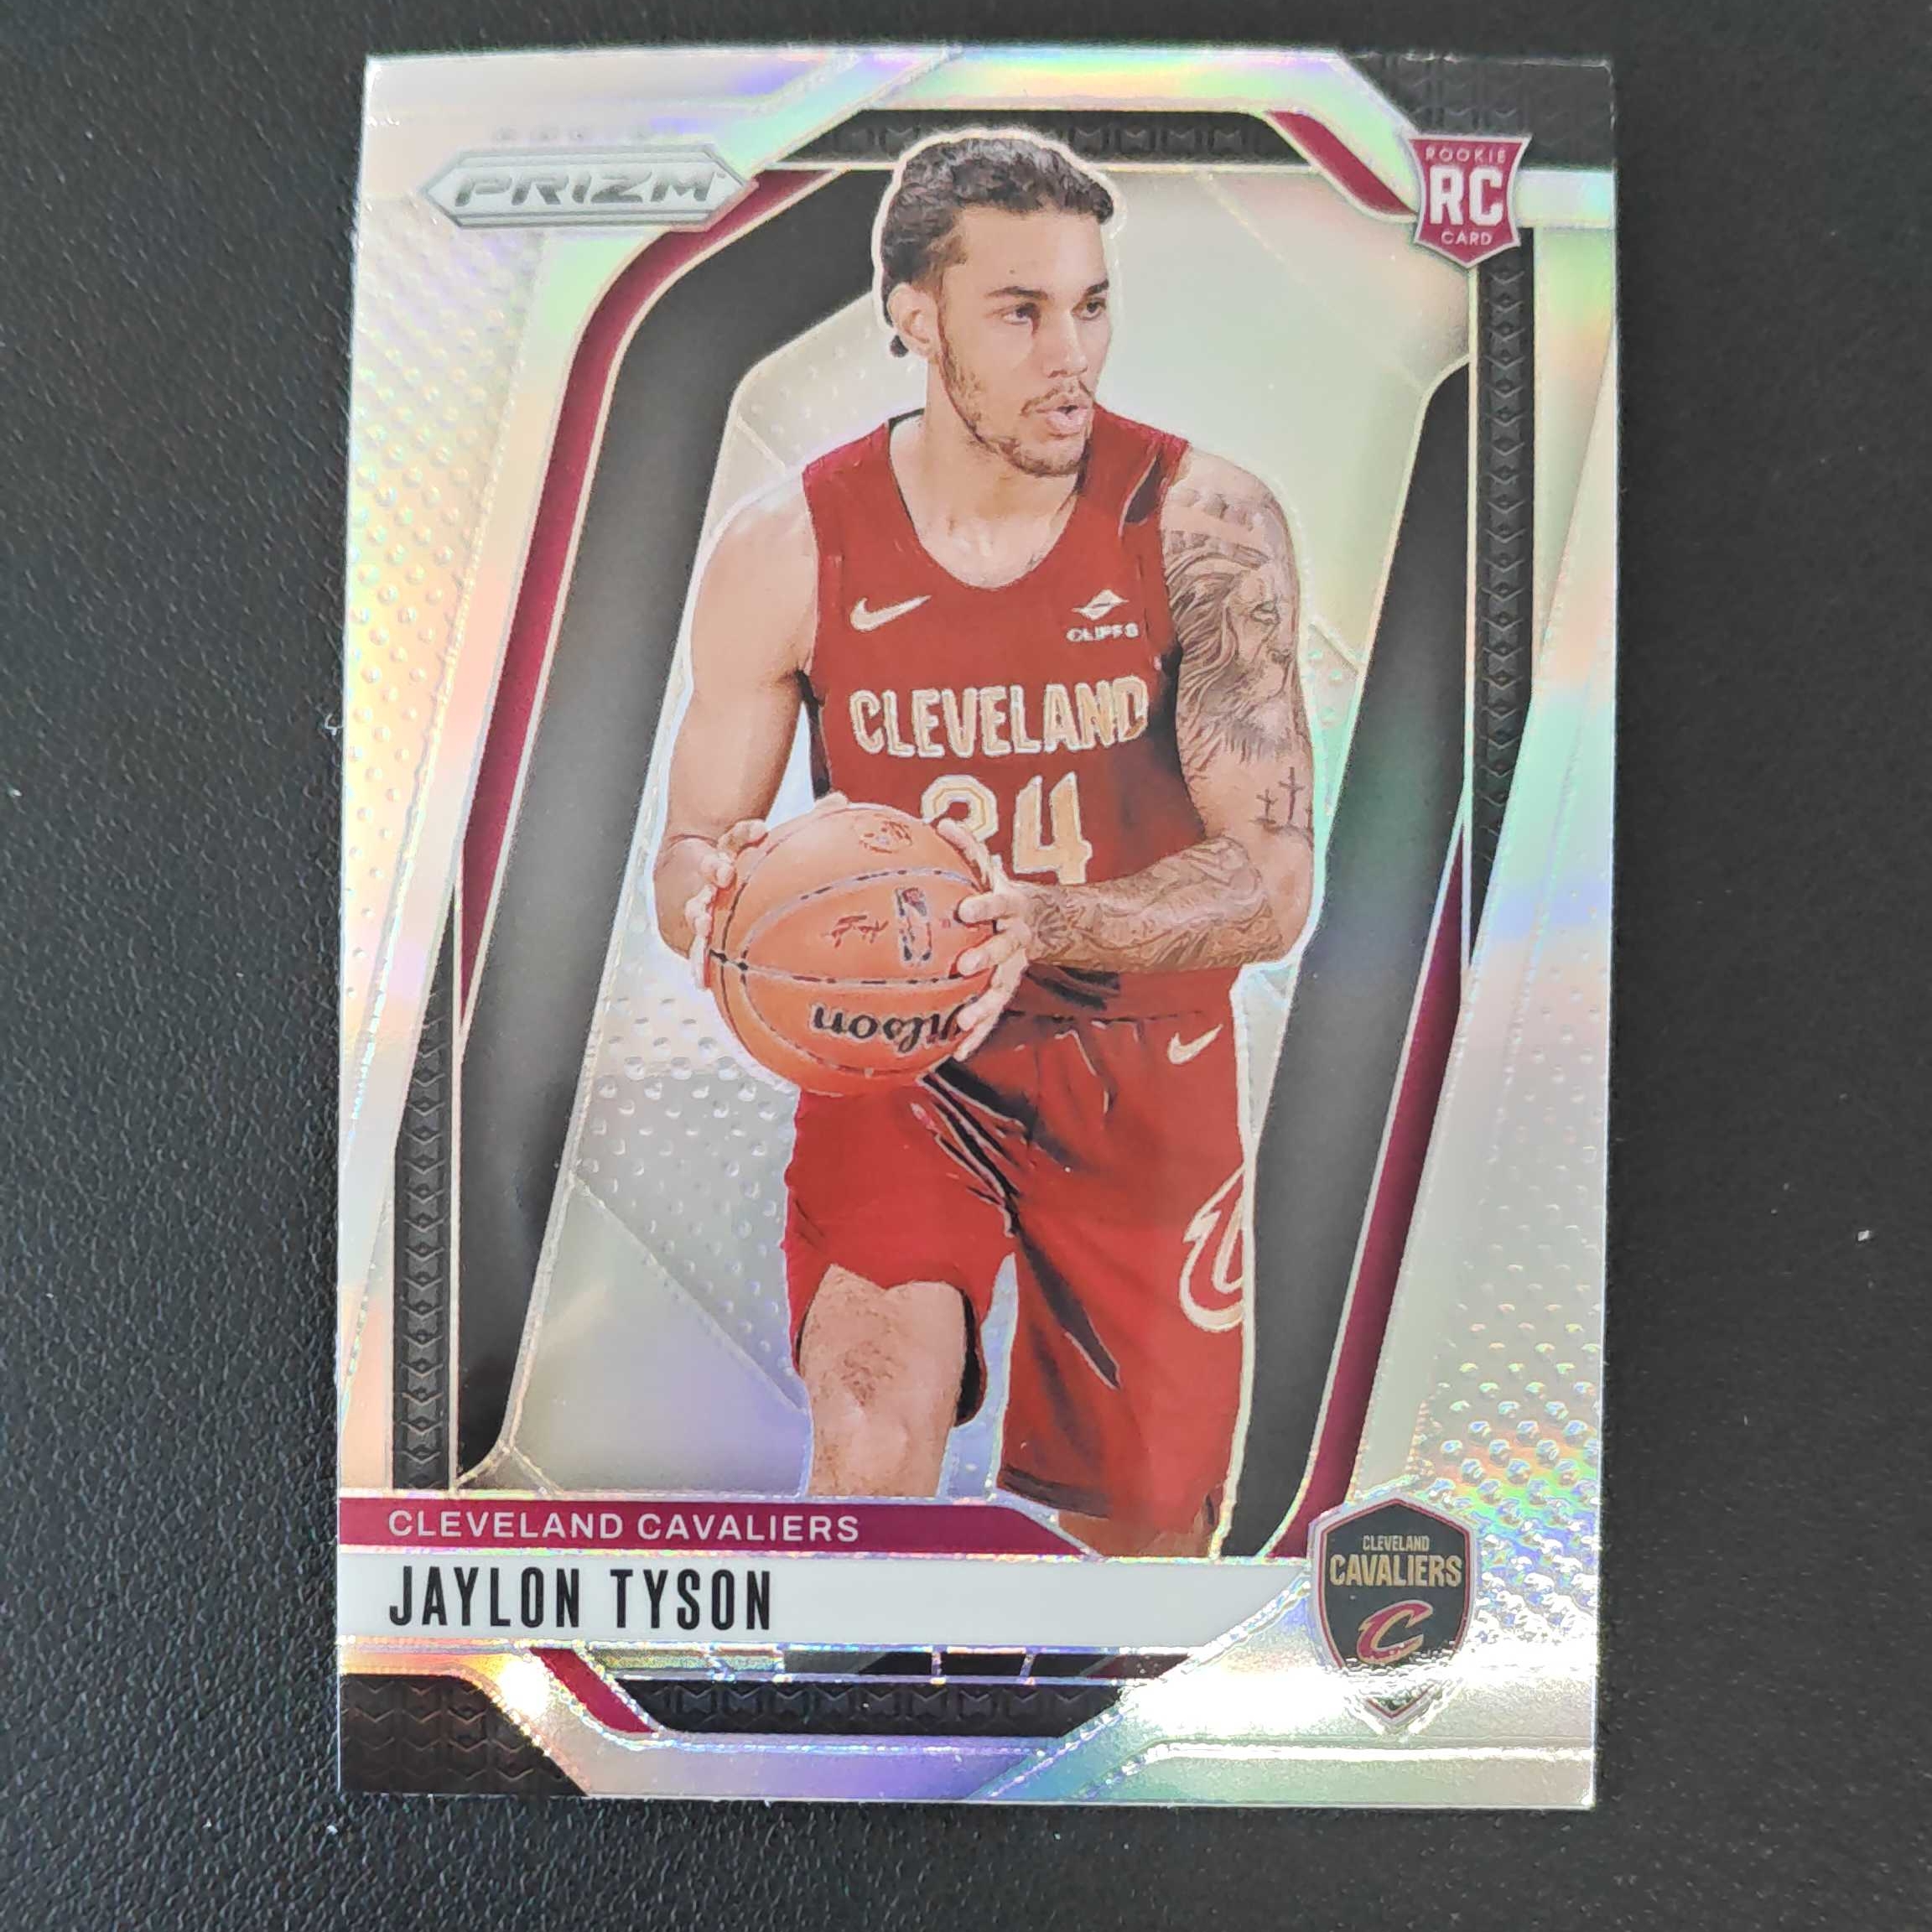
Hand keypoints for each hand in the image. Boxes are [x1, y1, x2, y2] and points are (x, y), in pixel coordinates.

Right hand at [680, 792, 845, 989]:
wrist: (715, 884)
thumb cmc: (760, 867)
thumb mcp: (781, 848)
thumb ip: (809, 825)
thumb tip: (840, 800)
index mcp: (734, 852)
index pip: (737, 837)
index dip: (747, 833)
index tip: (761, 830)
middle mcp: (716, 876)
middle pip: (710, 868)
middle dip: (714, 869)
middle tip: (724, 874)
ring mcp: (706, 903)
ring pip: (698, 906)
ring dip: (699, 914)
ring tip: (703, 925)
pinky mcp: (704, 932)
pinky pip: (700, 948)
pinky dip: (700, 962)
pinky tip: (701, 981)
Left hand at [936, 818, 1032, 1061]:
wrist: (1038, 921)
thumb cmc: (999, 892)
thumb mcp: (988, 868)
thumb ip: (967, 846)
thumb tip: (939, 820)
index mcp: (1010, 906)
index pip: (999, 902)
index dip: (985, 905)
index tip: (965, 908)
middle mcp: (1015, 939)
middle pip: (1004, 949)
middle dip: (986, 957)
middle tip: (965, 966)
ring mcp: (1013, 968)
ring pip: (1000, 991)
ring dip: (982, 1008)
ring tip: (962, 1024)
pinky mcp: (1005, 990)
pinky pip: (991, 1015)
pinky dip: (976, 1034)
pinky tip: (957, 1053)